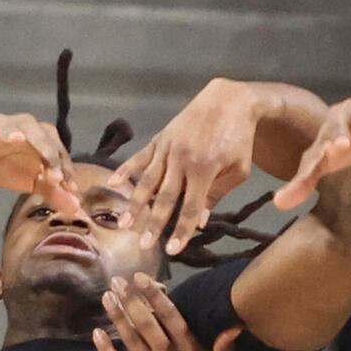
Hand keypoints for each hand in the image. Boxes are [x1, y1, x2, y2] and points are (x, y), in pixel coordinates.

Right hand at [0, 113, 79, 213]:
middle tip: (51, 168)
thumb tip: (76, 208)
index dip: (62, 165)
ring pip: (5, 124)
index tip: (66, 185)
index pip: (56, 147)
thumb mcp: (32, 180)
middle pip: (36, 131)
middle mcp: (20, 126)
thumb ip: (54, 192)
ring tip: (15, 139)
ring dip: (11, 130)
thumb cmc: (8, 164)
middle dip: (44, 148)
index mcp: (39, 136)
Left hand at [92, 273, 242, 350]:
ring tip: (106, 297)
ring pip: (131, 340)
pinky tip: (96, 334)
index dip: (155, 297)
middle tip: (117, 281)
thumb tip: (232, 326)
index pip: (171, 318)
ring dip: (117, 318)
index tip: (141, 279)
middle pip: (147, 324)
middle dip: (131, 301)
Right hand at [111, 79, 261, 254]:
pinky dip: (126, 169)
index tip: (172, 250)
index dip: (181, 230)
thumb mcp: (238, 169)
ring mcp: (169, 148)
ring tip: (123, 223)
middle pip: (165, 197)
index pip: (191, 207)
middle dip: (154, 223)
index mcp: (205, 169)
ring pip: (148, 180)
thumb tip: (199, 221)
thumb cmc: (238, 138)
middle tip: (143, 245)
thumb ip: (217, 195)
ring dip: (135, 203)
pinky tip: (112, 183)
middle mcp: (183, 160)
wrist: (230, 100)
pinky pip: (141, 156)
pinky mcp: (161, 138)